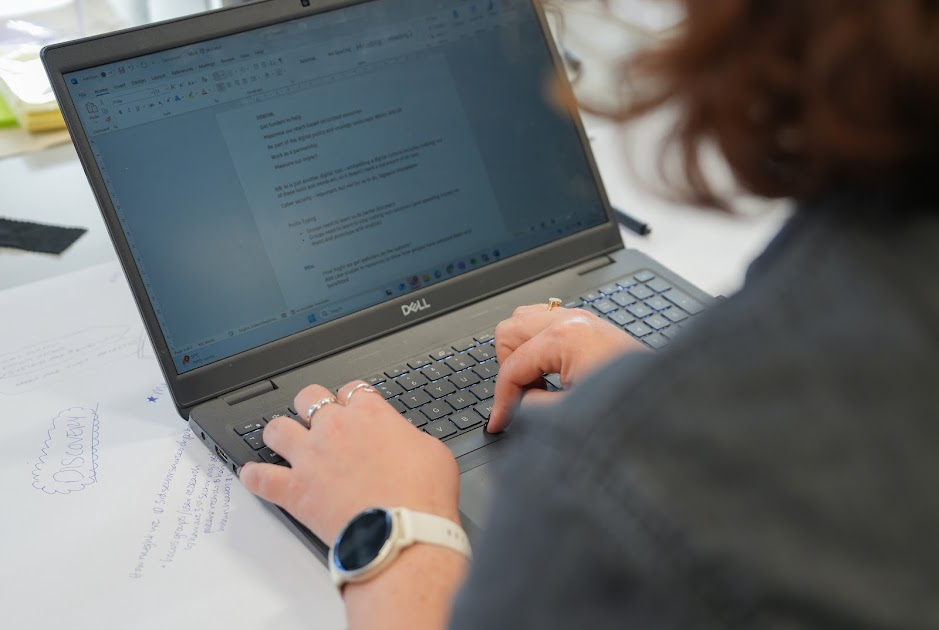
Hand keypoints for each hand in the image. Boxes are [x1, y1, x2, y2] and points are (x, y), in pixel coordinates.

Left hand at [240, 381, 460, 545]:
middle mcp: (335, 428)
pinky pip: (259, 478)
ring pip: (276, 429)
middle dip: (310, 406)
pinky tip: (255, 476)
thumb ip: (408, 436)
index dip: (350, 399)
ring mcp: (310, 458)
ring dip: (279, 435)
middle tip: (316, 420)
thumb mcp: (433, 451)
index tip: (351, 409)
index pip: (351, 389)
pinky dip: (254, 477)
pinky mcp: (294, 490)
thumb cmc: (423, 496)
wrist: (405, 534)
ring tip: (284, 443)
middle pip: (308, 397)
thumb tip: (403, 440)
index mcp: (370, 414)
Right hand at [488, 305, 646, 431]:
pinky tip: (552, 372)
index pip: (512, 366)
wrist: (668, 402)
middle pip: (509, 331)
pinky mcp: (589, 324)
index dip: (501, 400)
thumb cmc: (631, 405)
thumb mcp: (570, 414)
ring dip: (522, 352)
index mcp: (564, 337)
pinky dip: (540, 345)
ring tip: (536, 383)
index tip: (499, 423)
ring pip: (525, 320)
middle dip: (509, 368)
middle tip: (521, 397)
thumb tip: (516, 402)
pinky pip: (547, 323)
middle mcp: (570, 320)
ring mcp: (581, 318)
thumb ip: (533, 406)